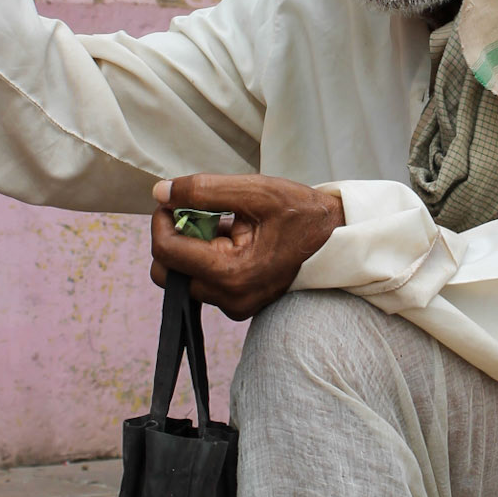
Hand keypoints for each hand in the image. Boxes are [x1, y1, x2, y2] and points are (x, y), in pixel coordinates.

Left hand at [150, 174, 344, 319]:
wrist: (337, 241)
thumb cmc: (302, 214)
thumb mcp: (256, 191)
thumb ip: (203, 190)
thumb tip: (160, 192)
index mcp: (231, 274)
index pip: (166, 252)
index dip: (161, 220)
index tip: (173, 199)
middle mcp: (230, 299)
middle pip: (167, 272)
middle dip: (175, 238)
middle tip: (202, 214)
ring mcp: (234, 306)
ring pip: (184, 277)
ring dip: (192, 247)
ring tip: (226, 226)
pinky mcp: (238, 304)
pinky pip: (203, 282)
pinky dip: (208, 257)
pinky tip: (234, 239)